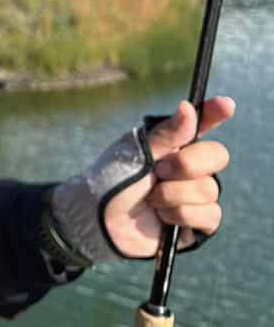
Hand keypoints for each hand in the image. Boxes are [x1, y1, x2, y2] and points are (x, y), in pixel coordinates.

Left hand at [102, 96, 233, 256]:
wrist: (100, 220)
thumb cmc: (113, 181)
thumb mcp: (135, 153)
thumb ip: (165, 136)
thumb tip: (189, 108)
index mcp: (172, 143)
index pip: (202, 123)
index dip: (216, 112)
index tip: (226, 105)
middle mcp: (189, 165)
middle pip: (217, 155)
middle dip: (186, 164)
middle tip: (158, 171)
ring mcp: (195, 193)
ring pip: (209, 188)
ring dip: (172, 194)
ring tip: (150, 198)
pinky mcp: (198, 221)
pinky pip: (210, 214)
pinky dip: (180, 215)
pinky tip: (162, 217)